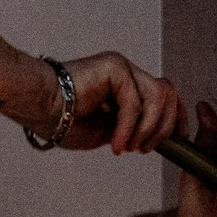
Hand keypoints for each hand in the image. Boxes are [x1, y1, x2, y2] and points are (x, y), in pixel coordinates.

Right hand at [44, 52, 184, 153]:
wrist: (38, 107)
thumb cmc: (62, 121)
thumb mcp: (107, 132)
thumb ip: (130, 130)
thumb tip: (153, 140)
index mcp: (128, 85)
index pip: (167, 95)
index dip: (177, 118)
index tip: (178, 141)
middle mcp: (128, 72)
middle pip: (169, 94)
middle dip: (166, 127)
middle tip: (145, 149)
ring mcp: (122, 67)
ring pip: (159, 97)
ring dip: (148, 128)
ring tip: (130, 147)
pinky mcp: (115, 67)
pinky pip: (135, 102)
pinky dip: (128, 128)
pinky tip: (115, 144)